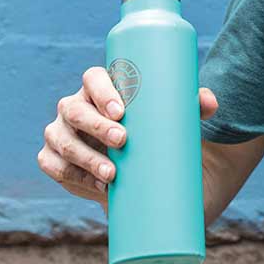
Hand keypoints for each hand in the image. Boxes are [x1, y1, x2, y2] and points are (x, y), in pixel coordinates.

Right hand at [38, 67, 217, 210]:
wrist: (142, 167)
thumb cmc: (156, 128)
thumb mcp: (175, 116)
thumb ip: (195, 105)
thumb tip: (209, 102)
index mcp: (100, 87)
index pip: (92, 77)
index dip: (102, 90)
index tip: (122, 110)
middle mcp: (74, 106)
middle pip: (74, 109)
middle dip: (96, 126)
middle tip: (123, 141)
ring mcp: (60, 133)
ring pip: (62, 141)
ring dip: (85, 158)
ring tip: (112, 174)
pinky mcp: (54, 160)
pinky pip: (55, 167)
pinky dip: (74, 177)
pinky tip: (95, 186)